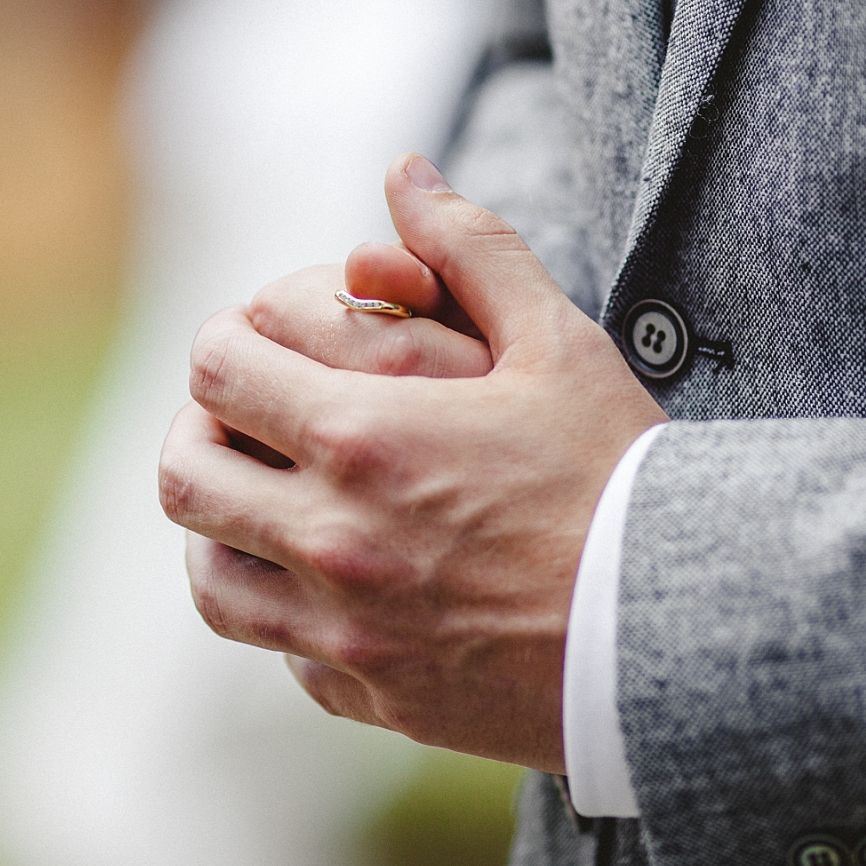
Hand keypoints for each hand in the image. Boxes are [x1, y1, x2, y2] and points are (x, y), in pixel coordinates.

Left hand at [160, 154, 666, 770]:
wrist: (679, 630)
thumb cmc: (619, 475)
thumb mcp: (557, 343)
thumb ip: (471, 247)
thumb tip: (406, 171)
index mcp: (361, 437)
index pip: (218, 371)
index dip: (225, 343)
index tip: (251, 344)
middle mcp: (329, 538)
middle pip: (187, 475)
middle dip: (199, 431)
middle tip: (240, 420)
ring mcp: (342, 630)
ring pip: (212, 576)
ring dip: (221, 530)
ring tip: (261, 504)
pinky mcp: (373, 695)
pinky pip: (283, 652)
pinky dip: (288, 611)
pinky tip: (331, 585)